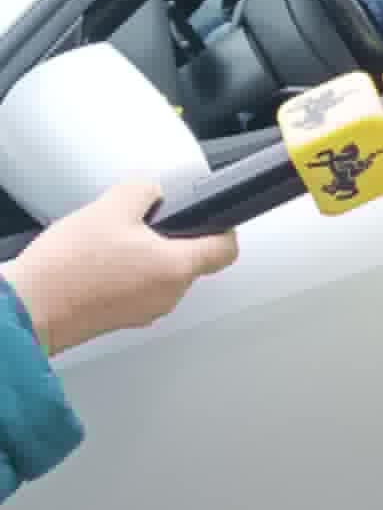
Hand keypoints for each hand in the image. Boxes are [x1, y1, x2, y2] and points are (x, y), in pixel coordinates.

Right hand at [2, 182, 237, 355]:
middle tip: (142, 222)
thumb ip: (145, 190)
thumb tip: (154, 193)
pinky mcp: (121, 318)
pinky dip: (127, 272)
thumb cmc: (69, 267)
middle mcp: (168, 295)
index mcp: (177, 268)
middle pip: (191, 260)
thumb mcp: (111, 207)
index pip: (226, 250)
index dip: (223, 227)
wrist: (29, 308)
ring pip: (162, 274)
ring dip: (146, 255)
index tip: (211, 215)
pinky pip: (138, 288)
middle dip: (172, 237)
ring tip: (112, 241)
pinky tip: (98, 261)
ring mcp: (145, 311)